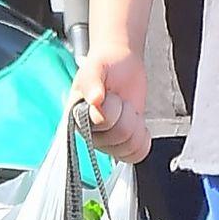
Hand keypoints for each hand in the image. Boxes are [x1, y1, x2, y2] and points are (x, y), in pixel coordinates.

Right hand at [71, 47, 150, 163]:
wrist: (120, 64)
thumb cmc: (104, 65)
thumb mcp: (95, 68)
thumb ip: (92, 82)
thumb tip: (95, 99)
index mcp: (76, 116)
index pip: (101, 122)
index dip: (112, 107)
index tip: (108, 94)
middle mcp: (89, 133)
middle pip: (120, 136)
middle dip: (127, 113)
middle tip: (119, 100)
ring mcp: (106, 141)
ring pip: (129, 147)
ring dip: (136, 125)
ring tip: (126, 110)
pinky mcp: (122, 144)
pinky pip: (136, 155)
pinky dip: (143, 140)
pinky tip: (137, 125)